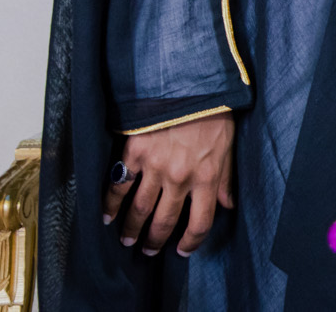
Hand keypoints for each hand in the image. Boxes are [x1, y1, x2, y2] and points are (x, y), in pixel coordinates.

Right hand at [103, 112, 234, 255]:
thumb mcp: (228, 146)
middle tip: (147, 250)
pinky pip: (119, 186)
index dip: (191, 242)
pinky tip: (107, 216)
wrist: (191, 84)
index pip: (200, 222)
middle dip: (154, 241)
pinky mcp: (134, 153)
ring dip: (131, 228)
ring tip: (127, 239)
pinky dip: (110, 204)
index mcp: (207, 177)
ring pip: (139, 209)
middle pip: (164, 221)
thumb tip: (228, 205)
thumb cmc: (214, 113)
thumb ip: (226, 179)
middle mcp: (180, 177)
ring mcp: (155, 166)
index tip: (181, 251)